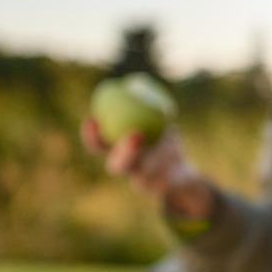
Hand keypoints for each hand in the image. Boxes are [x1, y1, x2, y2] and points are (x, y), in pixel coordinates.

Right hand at [81, 118, 213, 219]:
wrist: (179, 172)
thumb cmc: (162, 139)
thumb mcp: (153, 119)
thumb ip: (141, 105)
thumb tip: (134, 82)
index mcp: (118, 152)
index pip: (98, 146)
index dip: (92, 136)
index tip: (93, 119)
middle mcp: (127, 169)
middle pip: (117, 166)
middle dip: (124, 152)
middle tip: (136, 134)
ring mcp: (142, 181)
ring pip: (144, 174)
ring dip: (157, 158)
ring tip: (168, 141)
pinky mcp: (161, 188)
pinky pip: (164, 178)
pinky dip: (171, 163)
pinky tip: (174, 149)